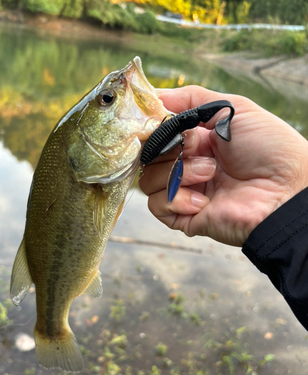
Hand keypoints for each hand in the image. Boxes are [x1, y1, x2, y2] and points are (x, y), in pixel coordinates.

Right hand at [139, 86, 307, 246]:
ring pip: (148, 180)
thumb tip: (155, 96)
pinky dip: (177, 199)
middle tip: (196, 146)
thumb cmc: (269, 148)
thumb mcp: (232, 108)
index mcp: (196, 141)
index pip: (155, 133)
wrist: (286, 190)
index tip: (156, 121)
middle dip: (170, 147)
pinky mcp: (184, 217)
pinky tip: (205, 200)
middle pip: (148, 156)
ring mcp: (185, 191)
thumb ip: (192, 99)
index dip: (153, 127)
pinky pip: (157, 206)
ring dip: (178, 173)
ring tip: (210, 173)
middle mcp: (186, 165)